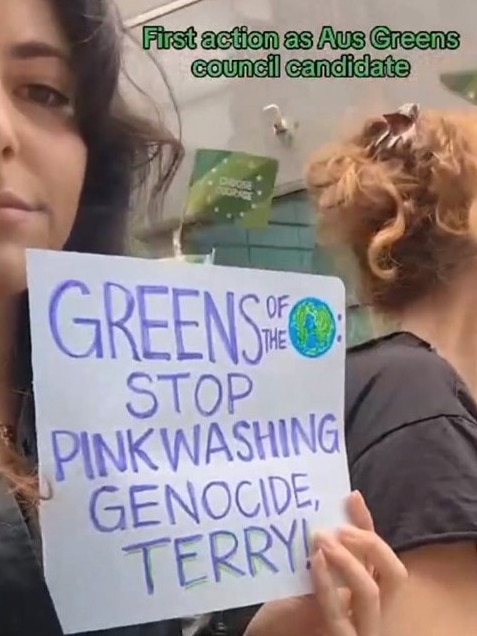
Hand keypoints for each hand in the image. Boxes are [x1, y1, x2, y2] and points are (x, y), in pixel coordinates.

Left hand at [244, 492, 406, 635]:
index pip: (379, 554)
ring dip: (347, 561)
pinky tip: (316, 563)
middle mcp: (370, 612)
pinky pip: (340, 616)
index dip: (369, 525)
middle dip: (372, 544)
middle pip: (395, 575)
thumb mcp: (306, 573)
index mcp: (363, 591)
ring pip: (372, 593)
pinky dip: (328, 585)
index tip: (351, 497)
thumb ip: (321, 551)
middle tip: (341, 528)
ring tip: (323, 540)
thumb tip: (326, 510)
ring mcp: (360, 631)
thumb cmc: (285, 610)